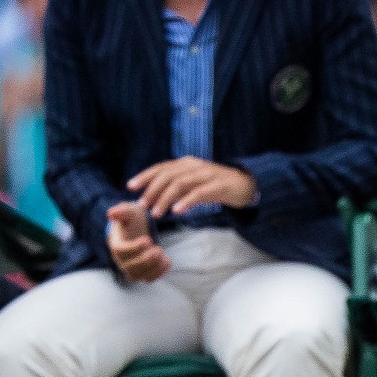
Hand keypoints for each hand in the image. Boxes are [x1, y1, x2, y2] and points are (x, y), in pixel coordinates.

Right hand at [107, 202, 168, 281]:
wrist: (138, 228)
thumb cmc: (132, 219)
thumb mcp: (130, 211)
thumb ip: (122, 211)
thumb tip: (111, 214)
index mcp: (116, 243)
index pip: (120, 250)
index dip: (134, 247)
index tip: (148, 239)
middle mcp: (120, 259)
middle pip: (129, 266)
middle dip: (145, 260)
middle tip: (159, 249)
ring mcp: (130, 268)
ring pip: (137, 275)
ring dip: (152, 268)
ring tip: (163, 255)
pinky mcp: (141, 273)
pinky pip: (147, 278)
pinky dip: (158, 273)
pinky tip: (167, 261)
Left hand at [127, 157, 258, 217]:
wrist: (245, 185)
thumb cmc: (216, 186)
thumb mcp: (193, 183)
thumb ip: (177, 186)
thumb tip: (154, 196)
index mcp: (186, 163)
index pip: (161, 167)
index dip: (144, 176)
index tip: (130, 187)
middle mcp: (194, 166)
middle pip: (167, 175)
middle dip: (152, 190)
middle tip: (143, 206)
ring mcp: (206, 174)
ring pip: (180, 184)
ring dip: (165, 199)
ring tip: (156, 213)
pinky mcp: (218, 185)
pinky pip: (198, 193)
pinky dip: (185, 201)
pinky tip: (177, 211)